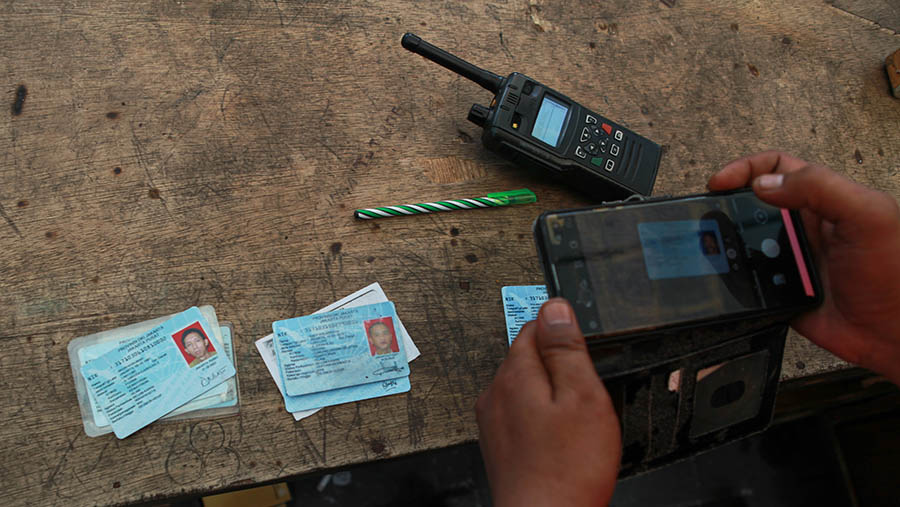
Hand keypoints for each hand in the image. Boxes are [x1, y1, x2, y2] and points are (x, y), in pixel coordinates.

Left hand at [476, 298, 620, 506]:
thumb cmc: (566, 469)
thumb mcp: (582, 396)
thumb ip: (566, 348)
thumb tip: (555, 308)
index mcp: (516, 373)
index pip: (536, 326)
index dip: (565, 334)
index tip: (585, 352)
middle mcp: (497, 392)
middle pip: (529, 357)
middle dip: (558, 366)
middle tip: (587, 394)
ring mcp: (494, 419)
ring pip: (525, 387)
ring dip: (549, 395)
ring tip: (575, 422)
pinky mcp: (499, 443)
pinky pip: (521, 415)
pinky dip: (541, 420)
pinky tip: (560, 441)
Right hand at [709, 151, 899, 383]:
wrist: (896, 332)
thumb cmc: (895, 272)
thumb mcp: (868, 215)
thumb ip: (820, 188)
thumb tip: (762, 183)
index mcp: (825, 200)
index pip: (778, 168)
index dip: (746, 169)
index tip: (720, 182)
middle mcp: (804, 226)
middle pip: (754, 203)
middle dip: (727, 204)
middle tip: (706, 213)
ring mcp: (791, 259)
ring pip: (745, 242)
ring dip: (728, 242)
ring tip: (711, 246)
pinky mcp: (781, 291)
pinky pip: (749, 279)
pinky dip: (735, 277)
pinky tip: (728, 277)